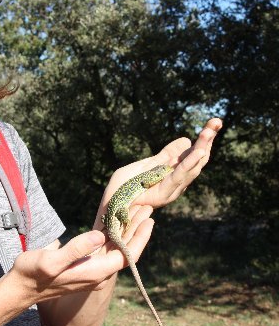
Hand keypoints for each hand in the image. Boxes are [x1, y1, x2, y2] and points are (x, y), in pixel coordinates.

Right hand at [7, 215, 154, 303]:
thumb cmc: (33, 274)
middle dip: (136, 230)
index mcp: (93, 272)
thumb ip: (76, 250)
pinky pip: (105, 249)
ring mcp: (90, 269)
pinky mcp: (83, 265)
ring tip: (135, 212)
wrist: (20, 288)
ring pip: (116, 249)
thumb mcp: (51, 261)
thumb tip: (100, 236)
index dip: (139, 238)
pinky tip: (114, 223)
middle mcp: (96, 273)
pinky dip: (113, 234)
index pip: (126, 255)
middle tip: (146, 209)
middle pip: (124, 250)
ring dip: (127, 231)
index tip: (148, 220)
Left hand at [94, 118, 221, 231]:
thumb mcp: (145, 165)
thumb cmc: (124, 186)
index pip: (193, 155)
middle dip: (207, 141)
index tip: (215, 122)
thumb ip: (165, 156)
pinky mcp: (163, 194)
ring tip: (209, 132)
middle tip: (217, 121)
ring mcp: (171, 189)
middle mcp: (176, 182)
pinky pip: (177, 177)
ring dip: (201, 148)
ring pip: (191, 167)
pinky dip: (188, 165)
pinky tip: (197, 153)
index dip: (204, 140)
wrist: (109, 204)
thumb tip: (186, 140)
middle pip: (197, 160)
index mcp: (172, 173)